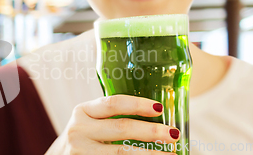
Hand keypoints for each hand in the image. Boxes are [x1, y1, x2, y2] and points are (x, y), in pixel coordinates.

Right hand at [47, 95, 179, 154]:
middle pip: (122, 128)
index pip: (112, 103)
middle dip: (152, 131)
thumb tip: (156, 115)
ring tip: (171, 154)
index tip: (160, 109)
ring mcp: (81, 151)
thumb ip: (108, 116)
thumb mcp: (88, 121)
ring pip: (123, 153)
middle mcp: (79, 130)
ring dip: (151, 154)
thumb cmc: (81, 138)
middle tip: (173, 134)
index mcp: (82, 112)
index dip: (138, 104)